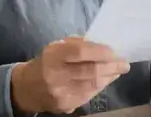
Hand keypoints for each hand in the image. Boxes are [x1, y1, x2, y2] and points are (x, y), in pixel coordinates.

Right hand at [10, 37, 130, 113]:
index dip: (102, 51)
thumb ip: (79, 44)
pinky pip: (88, 95)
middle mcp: (56, 75)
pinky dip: (100, 87)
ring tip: (118, 71)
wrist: (26, 88)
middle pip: (91, 70)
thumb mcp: (57, 46)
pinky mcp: (64, 105)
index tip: (115, 52)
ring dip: (109, 77)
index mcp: (54, 55)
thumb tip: (104, 47)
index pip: (82, 52)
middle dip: (112, 66)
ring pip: (93, 85)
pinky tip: (106, 80)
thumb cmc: (47, 61)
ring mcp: (60, 93)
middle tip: (124, 64)